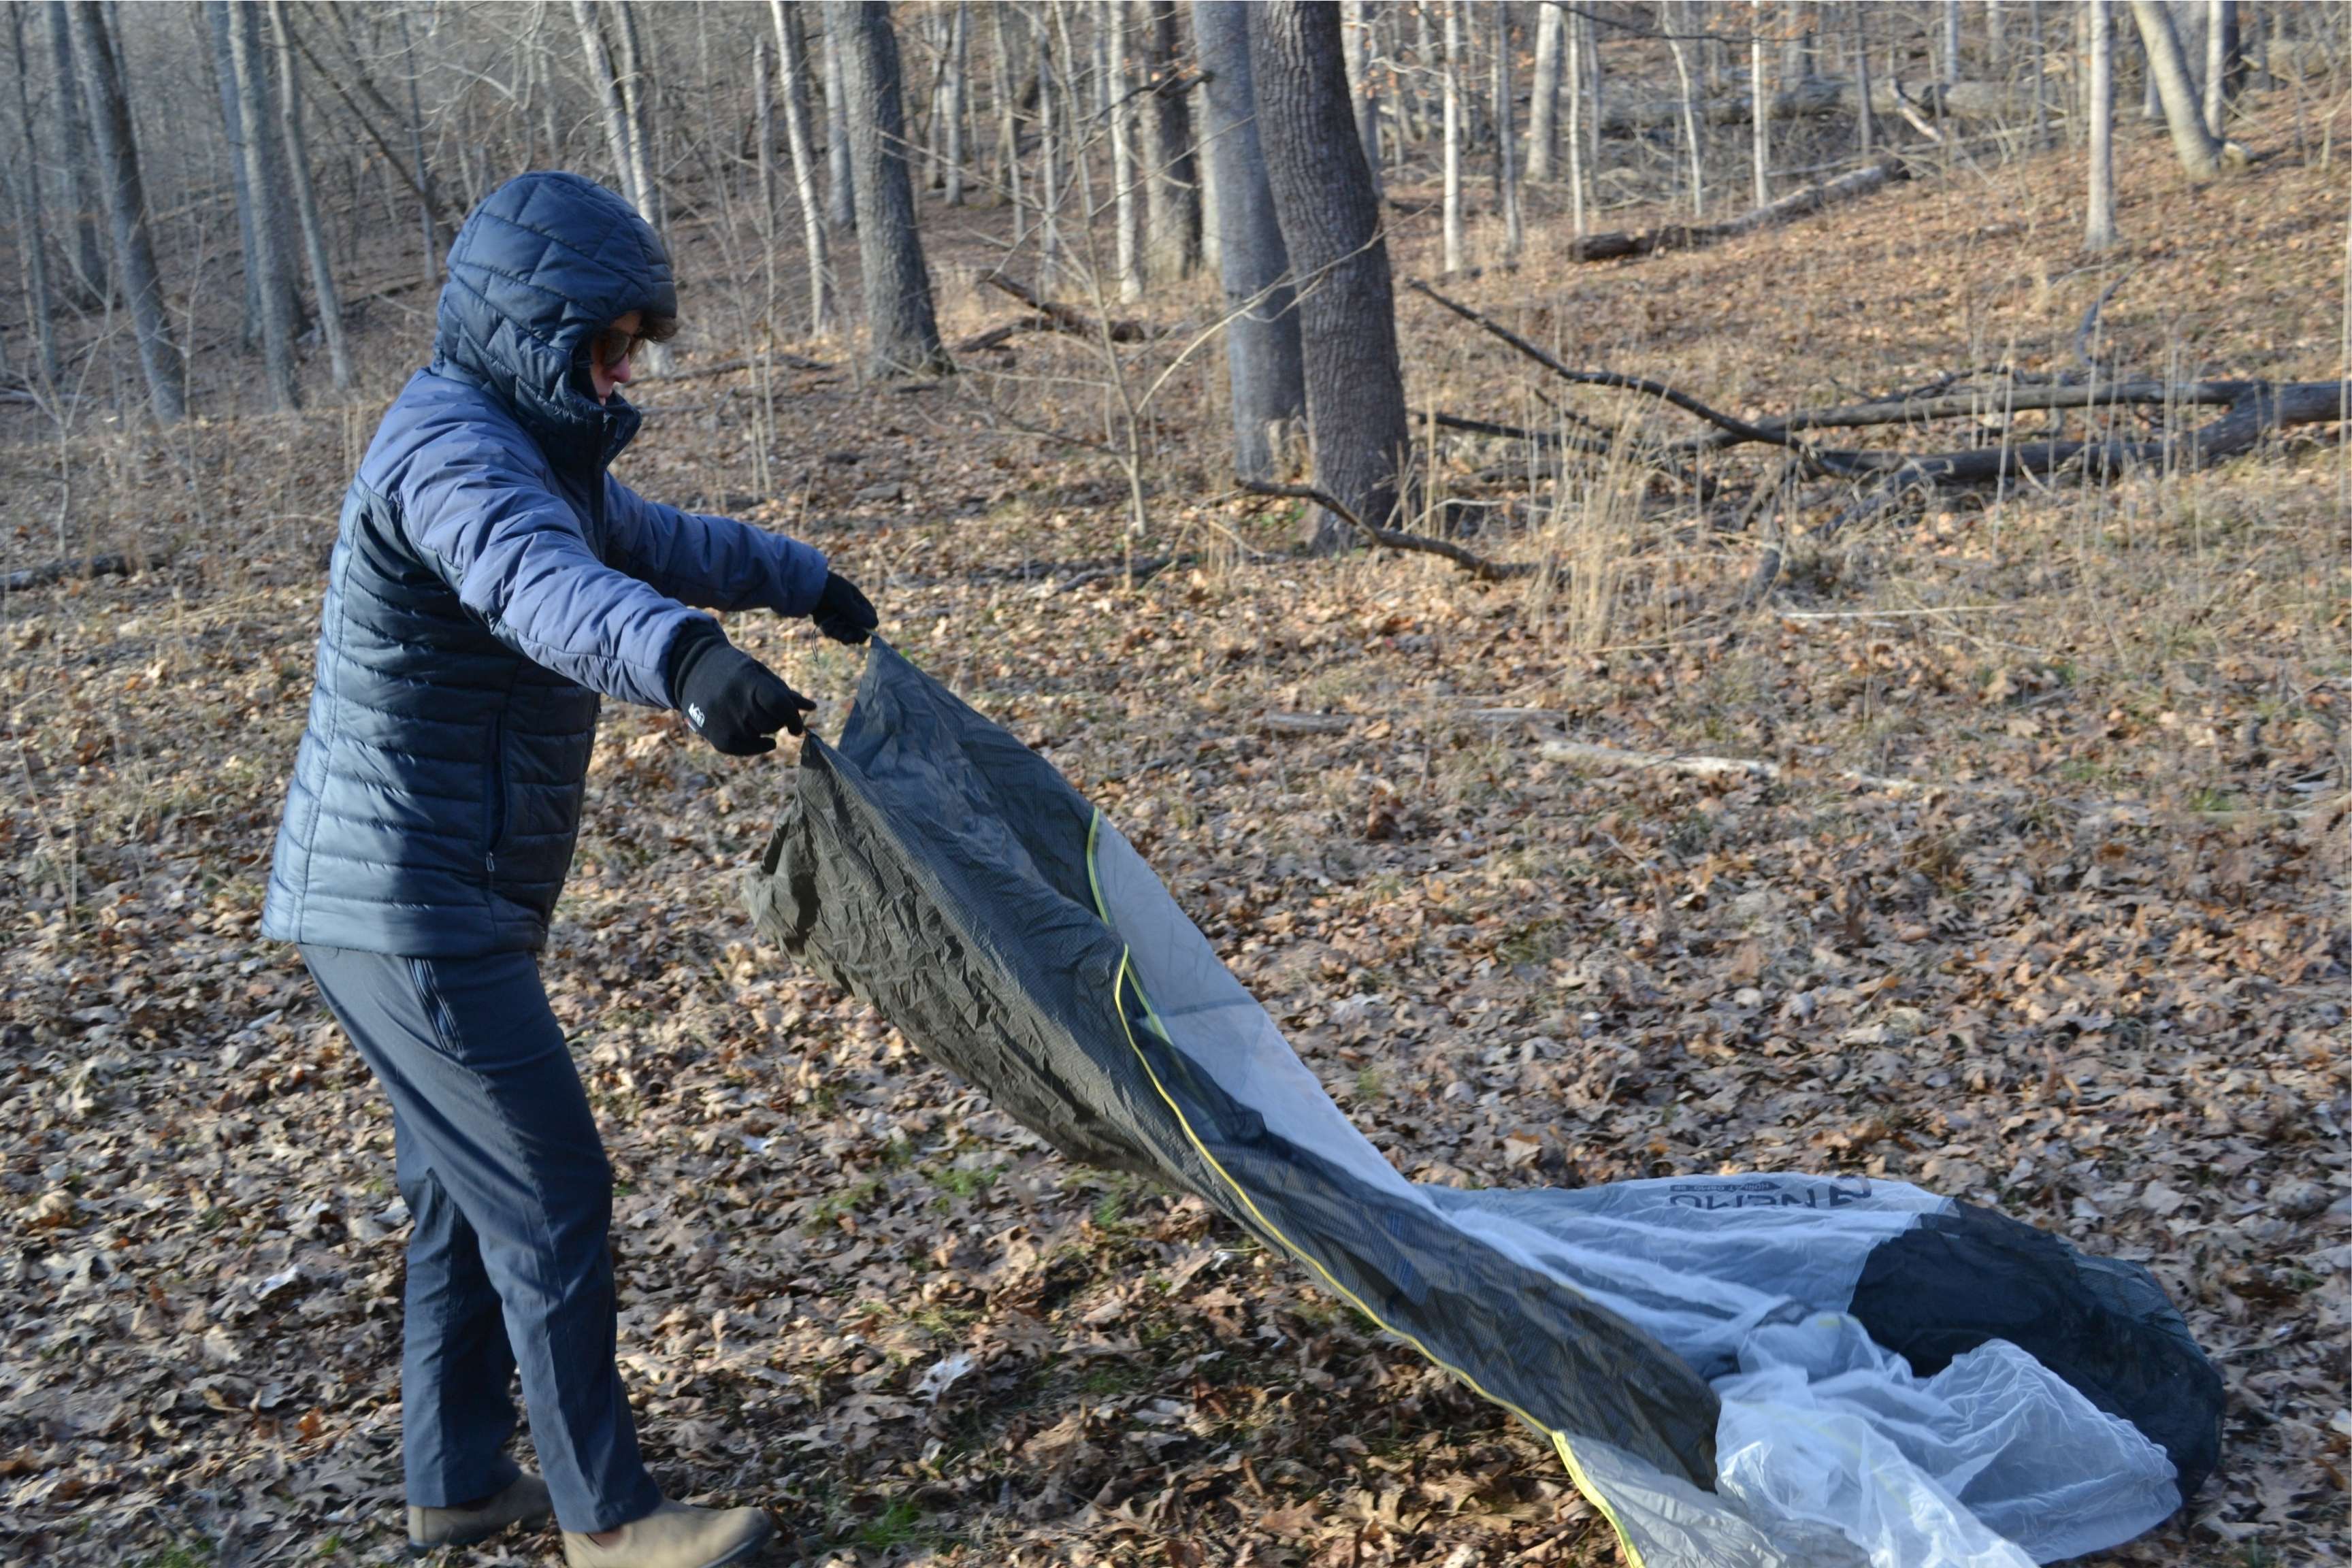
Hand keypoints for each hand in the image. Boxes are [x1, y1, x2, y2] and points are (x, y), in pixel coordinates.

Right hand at [669, 627, 815, 754]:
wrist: (693, 671)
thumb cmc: (735, 671)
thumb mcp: (759, 674)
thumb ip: (784, 692)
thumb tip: (812, 707)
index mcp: (747, 681)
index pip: (779, 704)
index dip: (793, 717)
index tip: (797, 725)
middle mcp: (734, 703)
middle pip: (771, 723)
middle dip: (777, 720)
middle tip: (770, 711)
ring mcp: (723, 721)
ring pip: (760, 736)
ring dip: (764, 729)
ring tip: (753, 714)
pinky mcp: (716, 737)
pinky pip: (746, 750)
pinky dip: (757, 746)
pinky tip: (765, 741)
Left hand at [810, 571, 876, 644]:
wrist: (806, 586)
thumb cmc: (829, 589)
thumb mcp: (845, 600)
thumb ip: (859, 614)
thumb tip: (875, 624)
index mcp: (858, 602)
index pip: (869, 618)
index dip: (868, 628)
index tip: (863, 635)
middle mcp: (850, 611)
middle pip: (859, 629)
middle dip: (853, 635)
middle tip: (847, 638)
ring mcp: (839, 617)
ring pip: (846, 633)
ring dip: (842, 635)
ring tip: (835, 632)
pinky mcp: (828, 622)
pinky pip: (833, 633)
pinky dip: (831, 632)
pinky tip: (827, 627)